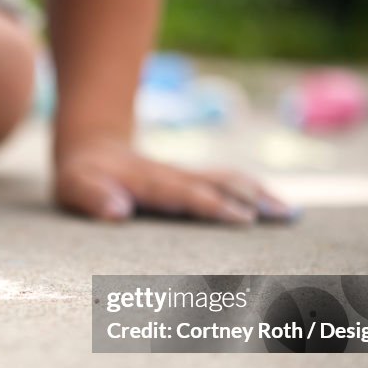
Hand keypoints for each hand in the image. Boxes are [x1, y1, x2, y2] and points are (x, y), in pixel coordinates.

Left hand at [54, 137, 297, 223]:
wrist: (91, 148)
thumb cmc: (82, 177)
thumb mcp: (75, 187)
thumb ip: (93, 198)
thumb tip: (119, 212)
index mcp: (150, 182)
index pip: (187, 195)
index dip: (214, 206)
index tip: (245, 220)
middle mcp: (174, 175)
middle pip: (220, 183)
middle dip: (254, 198)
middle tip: (288, 216)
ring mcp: (186, 175)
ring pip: (229, 180)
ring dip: (261, 194)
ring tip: (293, 214)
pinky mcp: (192, 178)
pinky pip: (228, 183)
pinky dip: (255, 192)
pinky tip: (279, 208)